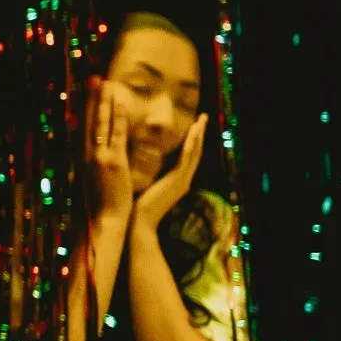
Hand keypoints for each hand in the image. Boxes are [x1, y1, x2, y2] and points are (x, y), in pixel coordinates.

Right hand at [83, 77, 134, 220]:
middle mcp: (86, 154)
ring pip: (101, 123)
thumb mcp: (91, 181)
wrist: (104, 220)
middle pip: (88, 120)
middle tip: (94, 79)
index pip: (82, 127)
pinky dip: (118, 117)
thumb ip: (92, 165)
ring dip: (103, 101)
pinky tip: (120, 102)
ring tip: (106, 83)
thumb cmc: (100, 204)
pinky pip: (116, 134)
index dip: (84, 108)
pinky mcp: (113, 161)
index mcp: (82, 158)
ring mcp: (99, 156)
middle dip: (91, 98)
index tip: (86, 92)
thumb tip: (91, 156)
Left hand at [132, 112, 206, 232]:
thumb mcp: (146, 185)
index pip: (187, 155)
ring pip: (194, 153)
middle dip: (199, 133)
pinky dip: (191, 145)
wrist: (138, 224)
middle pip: (195, 151)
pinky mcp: (178, 182)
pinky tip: (194, 133)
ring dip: (199, 135)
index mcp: (176, 180)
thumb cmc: (137, 206)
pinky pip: (187, 160)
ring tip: (202, 119)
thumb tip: (142, 161)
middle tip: (204, 117)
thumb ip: (150, 174)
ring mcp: (182, 180)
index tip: (193, 124)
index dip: (192, 139)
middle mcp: (183, 179)